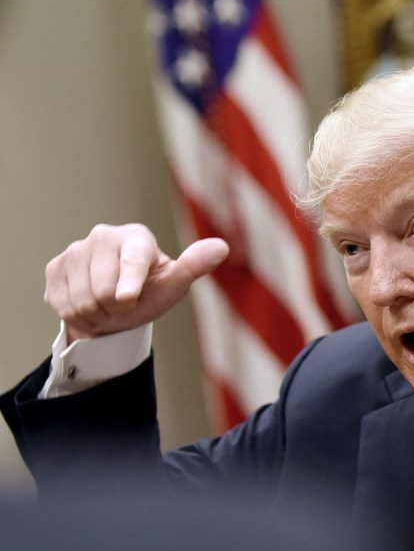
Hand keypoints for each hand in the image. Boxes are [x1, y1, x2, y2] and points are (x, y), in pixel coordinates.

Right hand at [44, 224, 228, 342]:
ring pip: (81, 301)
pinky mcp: (55, 267)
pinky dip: (78, 315)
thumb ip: (194, 266)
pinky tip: (89, 304)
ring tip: (108, 305)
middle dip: (116, 308)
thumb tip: (221, 247)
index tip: (127, 299)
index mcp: (136, 237)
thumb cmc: (152, 291)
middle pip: (103, 291)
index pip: (131, 259)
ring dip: (97, 314)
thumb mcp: (174, 284)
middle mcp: (103, 236)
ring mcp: (75, 250)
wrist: (117, 306)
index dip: (128, 283)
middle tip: (126, 304)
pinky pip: (63, 304)